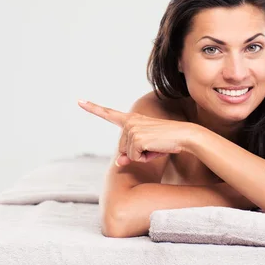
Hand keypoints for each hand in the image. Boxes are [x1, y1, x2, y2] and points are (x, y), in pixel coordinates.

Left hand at [77, 99, 197, 166]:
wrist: (185, 137)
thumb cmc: (167, 142)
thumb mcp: (145, 149)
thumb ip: (129, 155)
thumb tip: (117, 163)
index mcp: (132, 119)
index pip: (109, 114)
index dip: (93, 108)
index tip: (79, 101)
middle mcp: (130, 122)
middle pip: (121, 148)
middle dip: (136, 153)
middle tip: (154, 146)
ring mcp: (132, 129)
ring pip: (127, 155)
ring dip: (142, 156)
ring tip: (156, 146)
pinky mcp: (136, 138)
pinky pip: (134, 157)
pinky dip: (145, 158)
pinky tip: (156, 149)